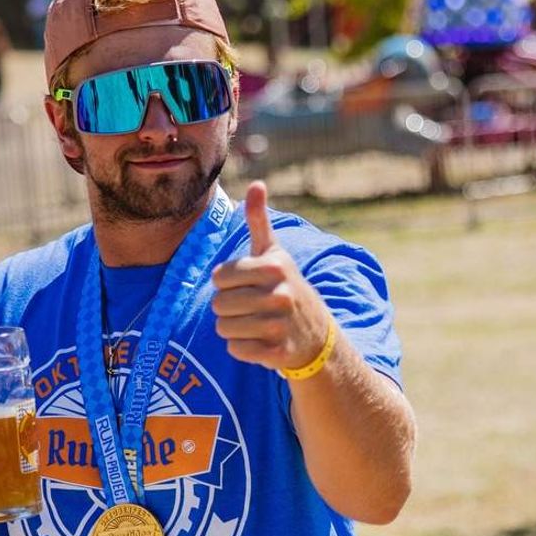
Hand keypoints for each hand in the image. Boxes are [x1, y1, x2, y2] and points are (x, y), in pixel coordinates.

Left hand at [212, 182, 337, 373]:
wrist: (316, 334)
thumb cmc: (286, 287)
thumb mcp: (275, 253)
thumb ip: (259, 221)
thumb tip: (256, 183)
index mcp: (274, 267)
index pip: (218, 278)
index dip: (226, 283)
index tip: (246, 285)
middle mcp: (279, 295)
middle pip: (218, 304)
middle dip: (228, 308)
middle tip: (250, 308)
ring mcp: (280, 325)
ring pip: (224, 329)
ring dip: (234, 329)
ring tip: (255, 324)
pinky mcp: (278, 352)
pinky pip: (236, 350)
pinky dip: (243, 348)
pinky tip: (261, 341)